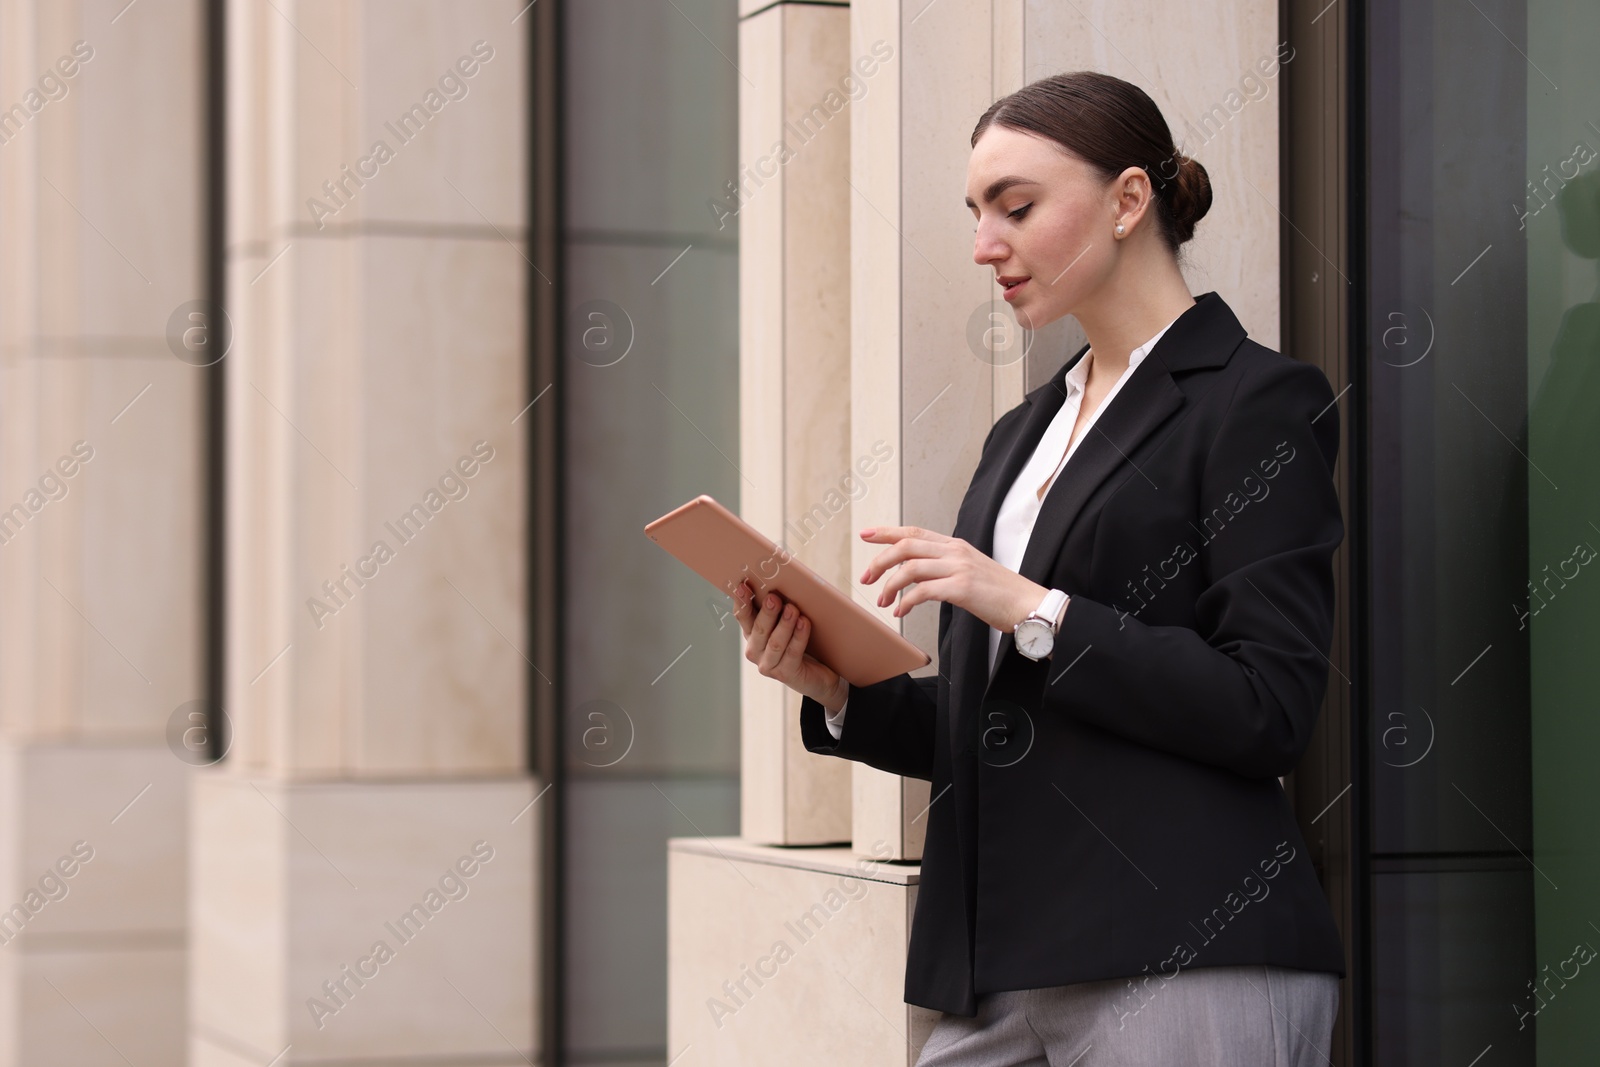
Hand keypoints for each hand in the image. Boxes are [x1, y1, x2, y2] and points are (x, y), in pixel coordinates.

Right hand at [731, 581, 849, 711]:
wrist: (818, 673)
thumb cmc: (800, 641)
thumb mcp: (787, 622)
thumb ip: (781, 606)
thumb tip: (783, 581)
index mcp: (752, 634)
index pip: (743, 616)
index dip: (742, 601)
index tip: (743, 585)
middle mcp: (755, 651)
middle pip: (758, 629)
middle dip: (766, 612)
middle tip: (774, 597)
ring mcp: (768, 665)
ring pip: (775, 643)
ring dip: (784, 624)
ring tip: (793, 609)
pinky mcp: (785, 674)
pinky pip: (792, 653)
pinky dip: (799, 637)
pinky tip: (804, 623)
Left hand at [859, 525, 1050, 634]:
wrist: (1029, 604)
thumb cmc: (1001, 594)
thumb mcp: (971, 572)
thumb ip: (946, 568)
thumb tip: (919, 578)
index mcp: (956, 546)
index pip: (914, 532)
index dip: (887, 532)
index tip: (867, 534)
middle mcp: (955, 551)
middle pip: (906, 546)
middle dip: (879, 561)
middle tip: (866, 578)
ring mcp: (959, 567)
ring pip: (910, 567)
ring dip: (890, 585)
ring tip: (883, 601)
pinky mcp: (962, 587)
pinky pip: (923, 590)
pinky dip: (906, 601)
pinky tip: (901, 611)